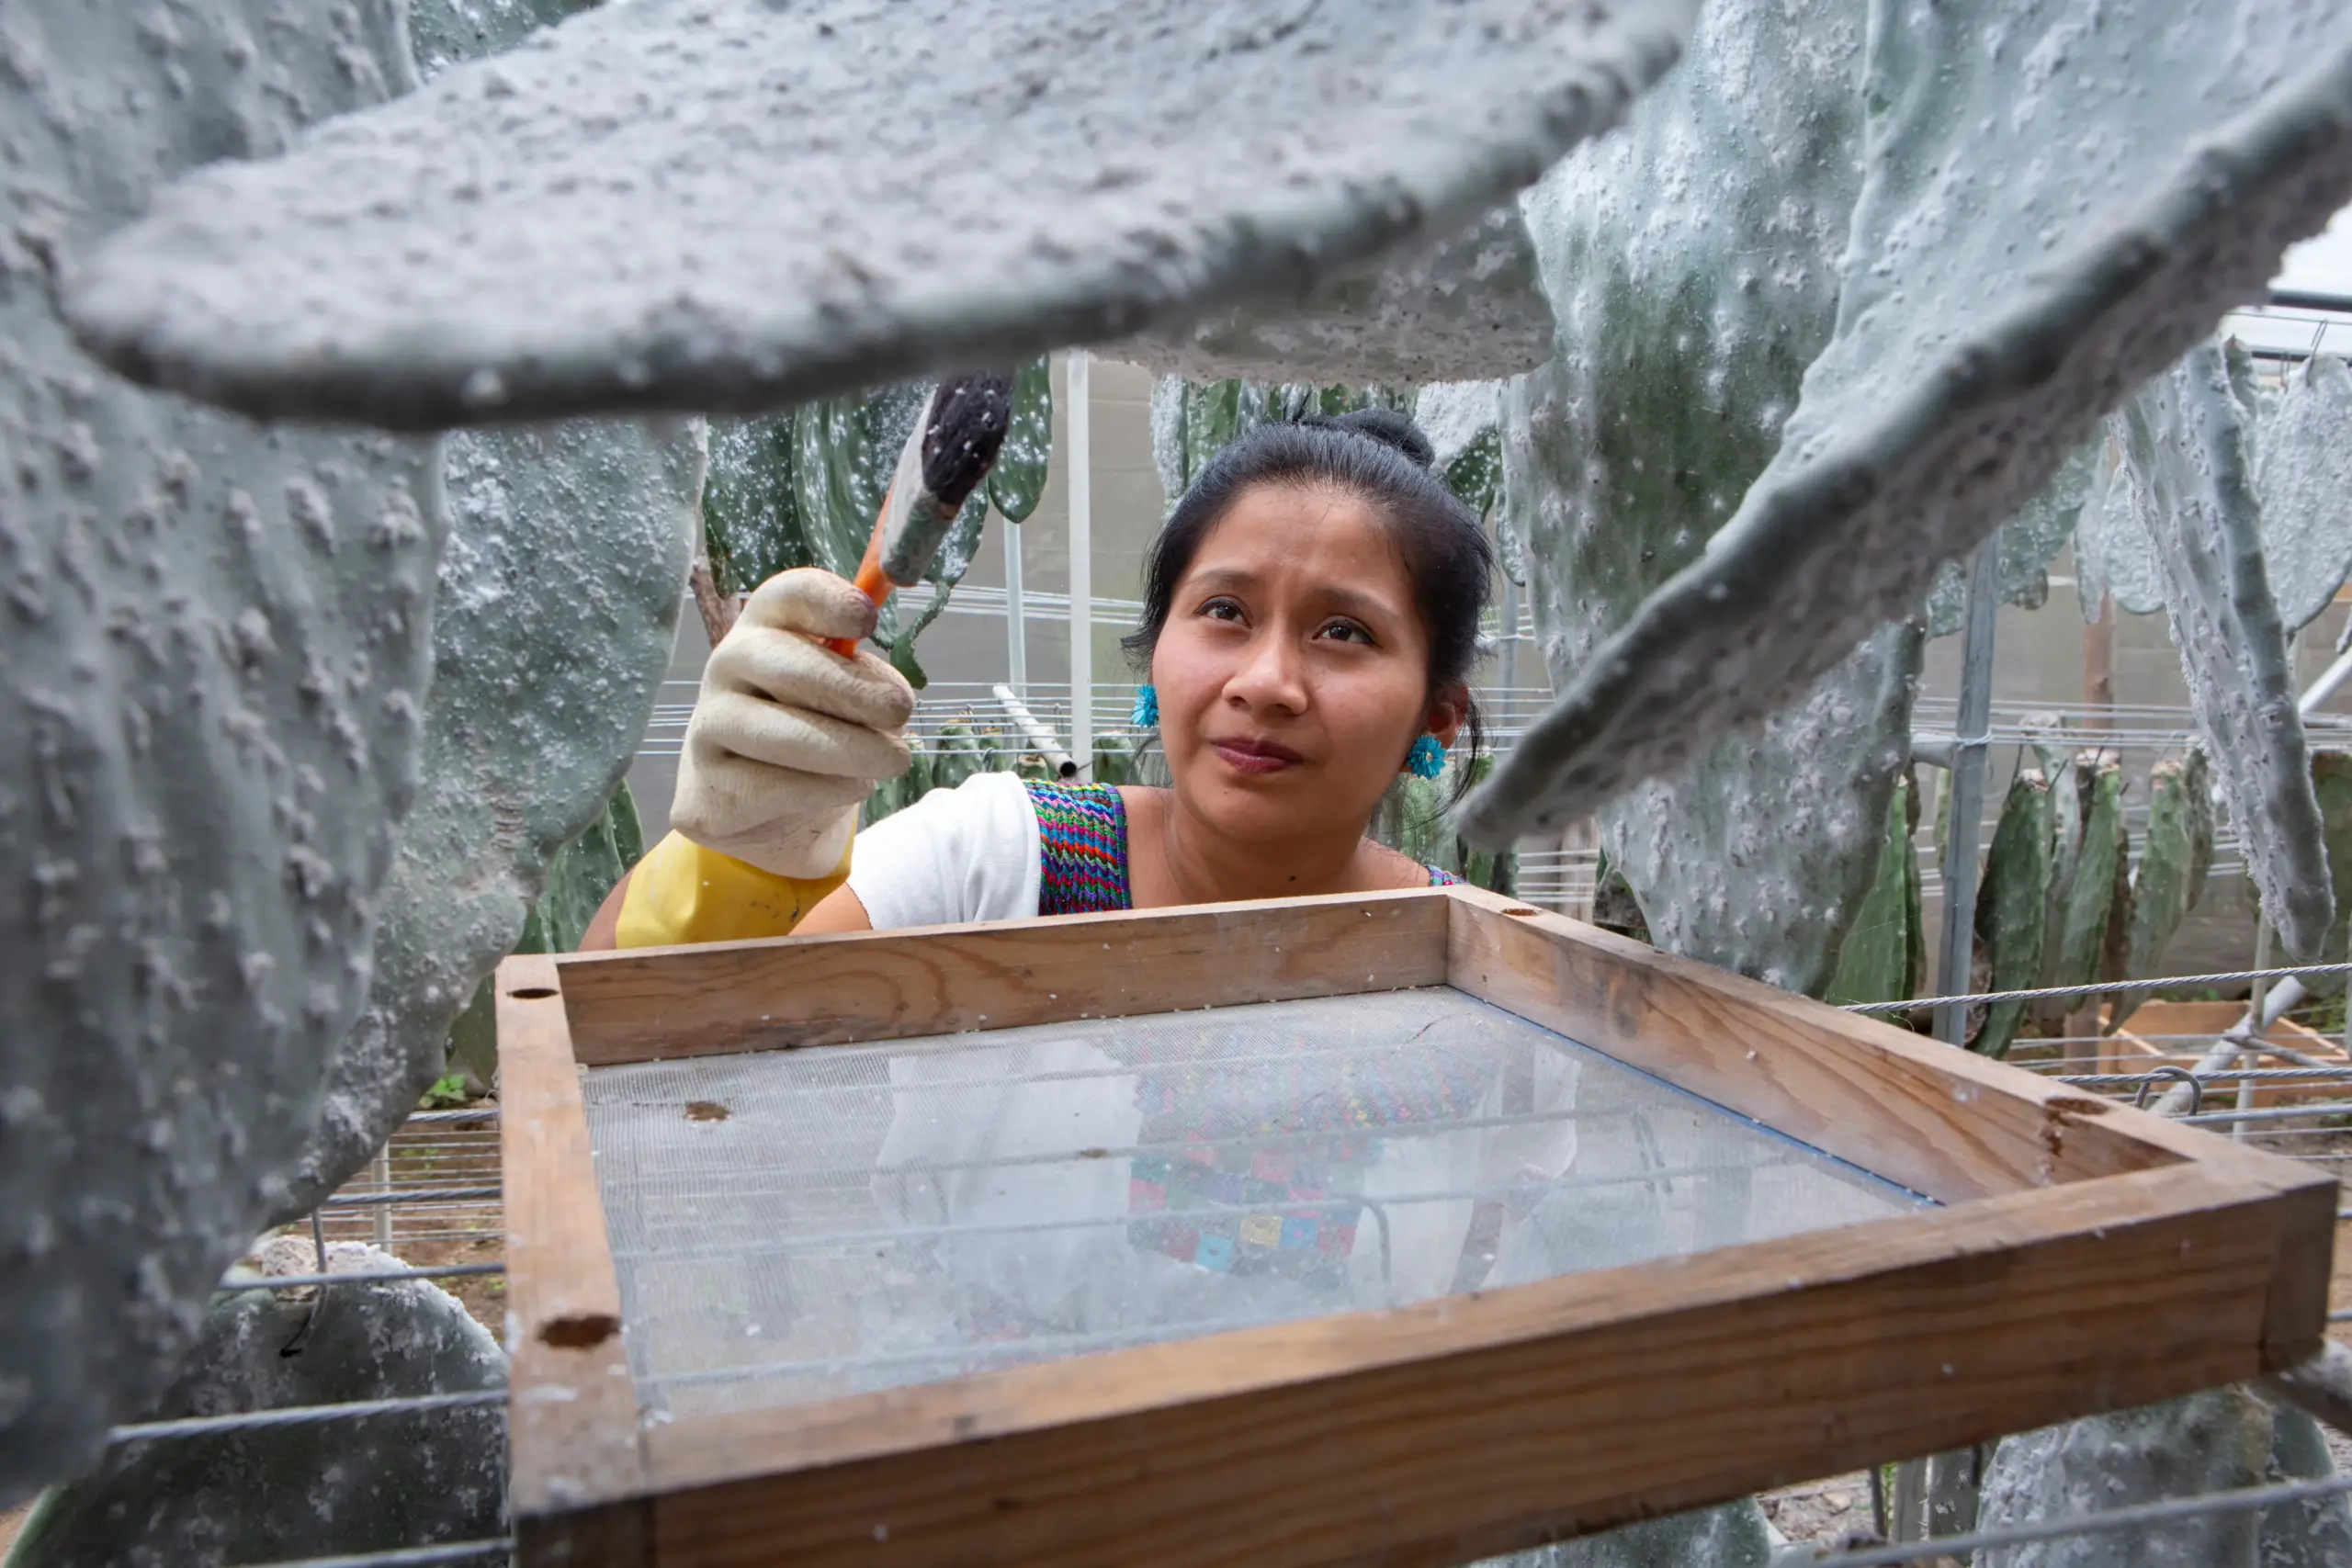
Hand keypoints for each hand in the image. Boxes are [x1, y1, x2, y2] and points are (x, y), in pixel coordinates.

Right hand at [670, 568, 914, 877]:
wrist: (765, 806)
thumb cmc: (817, 727)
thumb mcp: (850, 693)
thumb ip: (869, 681)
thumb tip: (891, 695)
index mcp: (764, 625)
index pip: (788, 594)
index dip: (828, 601)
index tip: (869, 619)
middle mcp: (727, 665)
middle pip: (787, 665)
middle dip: (852, 689)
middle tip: (900, 710)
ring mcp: (708, 726)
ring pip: (783, 734)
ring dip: (852, 749)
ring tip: (895, 760)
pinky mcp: (708, 788)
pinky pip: (777, 787)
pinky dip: (829, 789)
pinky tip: (853, 785)